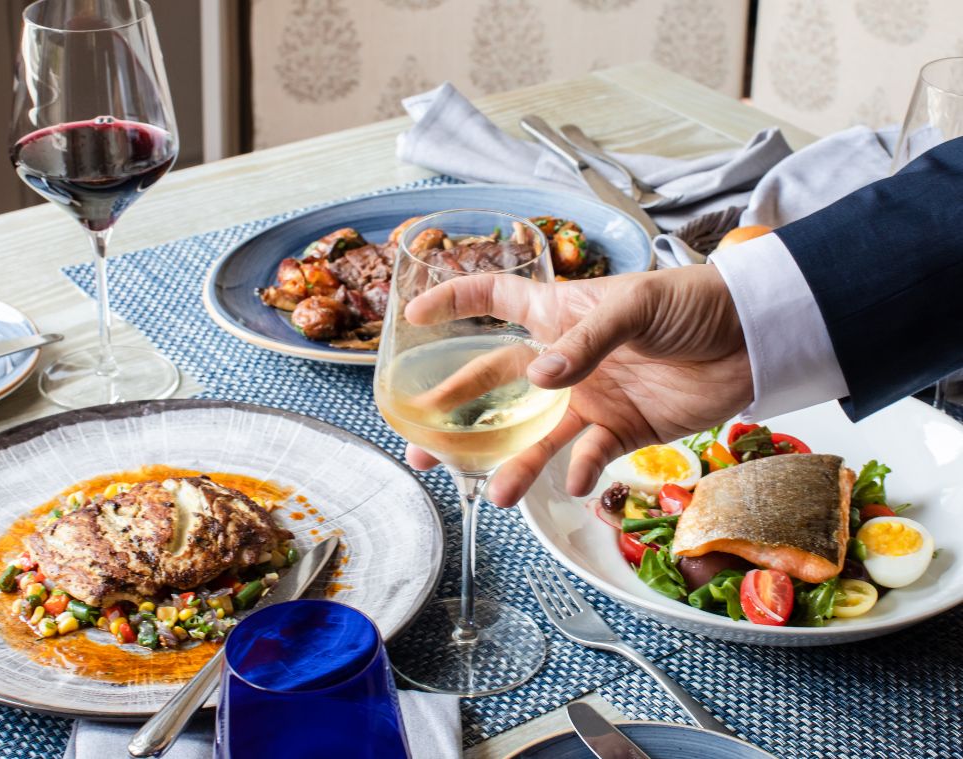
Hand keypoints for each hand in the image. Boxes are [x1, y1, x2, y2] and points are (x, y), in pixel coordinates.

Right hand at [403, 264, 753, 505]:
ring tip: (494, 494)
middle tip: (423, 448)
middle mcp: (563, 360)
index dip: (452, 300)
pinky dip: (580, 471)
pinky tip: (573, 482)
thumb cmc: (691, 302)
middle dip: (457, 415)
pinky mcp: (622, 431)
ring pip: (538, 436)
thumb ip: (586, 341)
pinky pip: (590, 455)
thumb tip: (538, 379)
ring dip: (515, 464)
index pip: (493, 298)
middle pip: (496, 386)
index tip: (412, 316)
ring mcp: (590, 398)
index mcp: (558, 315)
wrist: (752, 340)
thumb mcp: (635, 306)